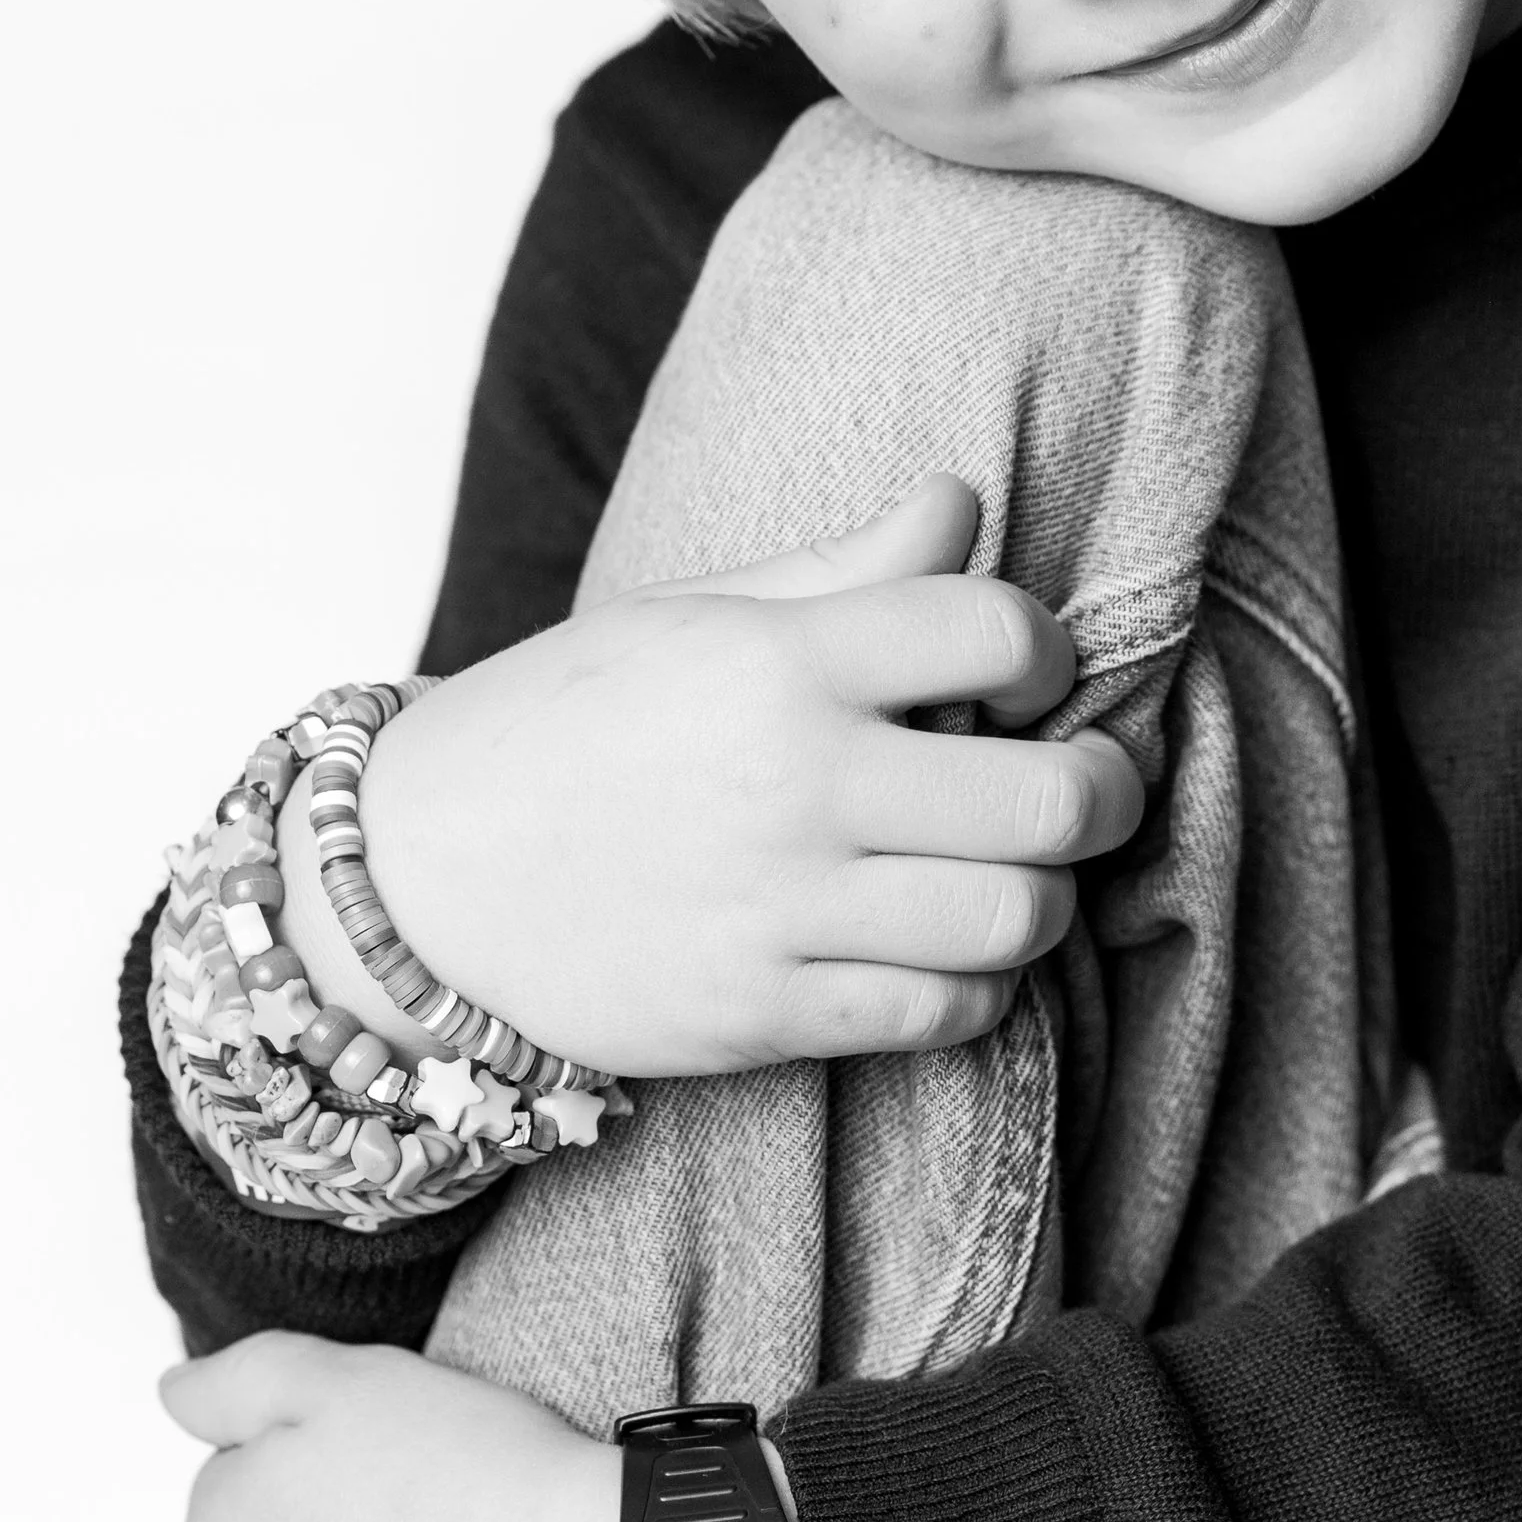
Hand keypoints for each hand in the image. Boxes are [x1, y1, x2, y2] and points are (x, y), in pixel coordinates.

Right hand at [278, 473, 1144, 1078]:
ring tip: (1010, 869)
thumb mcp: (693, 616)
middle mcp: (796, 783)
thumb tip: (964, 503)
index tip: (1027, 671)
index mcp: (779, 661)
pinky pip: (943, 1014)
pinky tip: (946, 946)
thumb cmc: (568, 724)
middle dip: (1105, 788)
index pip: (998, 631)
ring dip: (1042, 893)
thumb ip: (846, 571)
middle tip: (1089, 782)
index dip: (1046, 648)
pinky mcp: (764, 1018)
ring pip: (1015, 917)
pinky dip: (978, 984)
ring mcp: (783, 911)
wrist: (416, 882)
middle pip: (1050, 798)